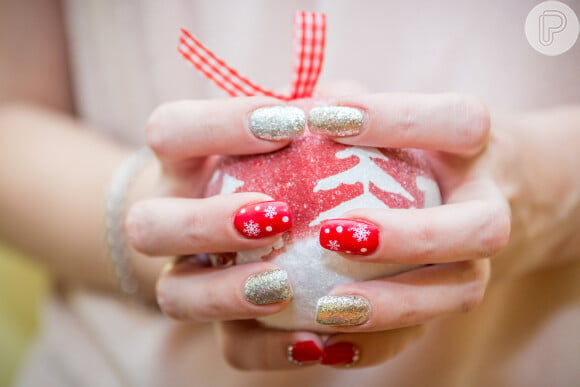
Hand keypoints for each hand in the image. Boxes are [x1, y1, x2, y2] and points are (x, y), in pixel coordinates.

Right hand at [126, 97, 326, 369]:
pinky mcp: (221, 324)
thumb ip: (323, 111)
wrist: (245, 227)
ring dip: (227, 294)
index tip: (288, 124)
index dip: (218, 125)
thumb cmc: (282, 164)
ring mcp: (189, 277)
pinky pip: (231, 348)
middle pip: (148, 226)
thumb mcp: (300, 131)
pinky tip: (321, 340)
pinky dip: (273, 350)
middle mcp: (170, 220)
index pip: (170, 131)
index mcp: (183, 163)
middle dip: (204, 224)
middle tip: (275, 217)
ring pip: (176, 296)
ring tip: (283, 286)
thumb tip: (349, 111)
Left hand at [308, 93, 512, 332]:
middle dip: (410, 236)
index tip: (325, 119)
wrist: (498, 192)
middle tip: (336, 234)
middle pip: (480, 228)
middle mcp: (492, 205)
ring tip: (326, 306)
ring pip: (458, 291)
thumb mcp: (400, 114)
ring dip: (393, 304)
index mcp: (478, 146)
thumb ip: (351, 102)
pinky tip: (323, 342)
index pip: (457, 121)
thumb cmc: (428, 146)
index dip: (396, 118)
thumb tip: (286, 109)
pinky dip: (376, 344)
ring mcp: (481, 260)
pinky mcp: (453, 299)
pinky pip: (426, 332)